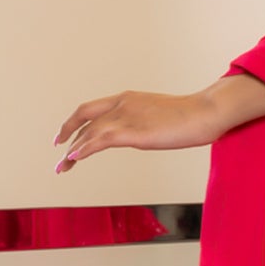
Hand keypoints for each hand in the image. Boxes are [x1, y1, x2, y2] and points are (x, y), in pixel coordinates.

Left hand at [53, 88, 215, 171]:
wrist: (206, 112)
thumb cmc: (193, 116)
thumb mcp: (161, 116)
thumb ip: (146, 123)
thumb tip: (144, 134)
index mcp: (128, 98)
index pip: (92, 109)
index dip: (75, 122)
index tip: (66, 137)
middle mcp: (122, 104)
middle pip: (83, 117)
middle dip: (67, 134)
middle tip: (58, 154)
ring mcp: (127, 117)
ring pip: (89, 132)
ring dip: (72, 151)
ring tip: (62, 167)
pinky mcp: (134, 132)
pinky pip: (100, 141)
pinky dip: (84, 149)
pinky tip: (74, 159)